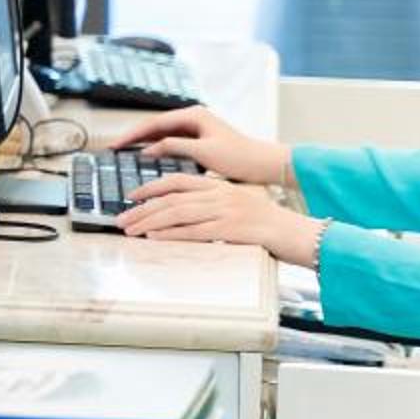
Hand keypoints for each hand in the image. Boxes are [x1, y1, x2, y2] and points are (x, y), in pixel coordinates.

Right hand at [105, 106, 291, 187]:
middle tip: (114, 148)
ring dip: (144, 142)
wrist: (264, 164)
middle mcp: (193, 118)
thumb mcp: (204, 152)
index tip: (116, 144)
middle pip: (155, 126)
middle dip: (134, 137)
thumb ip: (174, 147)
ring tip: (125, 151)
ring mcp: (196, 128)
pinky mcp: (199, 140)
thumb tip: (149, 149)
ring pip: (162, 134)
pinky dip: (157, 147)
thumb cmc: (240, 157)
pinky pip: (171, 141)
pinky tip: (147, 155)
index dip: (133, 134)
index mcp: (194, 115)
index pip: (154, 123)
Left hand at [115, 175, 324, 264]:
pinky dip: (170, 234)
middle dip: (141, 208)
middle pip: (170, 198)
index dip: (150, 187)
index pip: (177, 181)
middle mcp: (219, 194)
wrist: (298, 233)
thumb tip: (183, 215)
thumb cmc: (269, 224)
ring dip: (148, 222)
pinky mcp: (230, 228)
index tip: (131, 196)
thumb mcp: (238, 204)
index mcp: (219, 186)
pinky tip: (154, 237)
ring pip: (176, 213)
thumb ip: (212, 205)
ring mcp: (224, 210)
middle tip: (121, 218)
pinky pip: (192, 231)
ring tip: (130, 229)